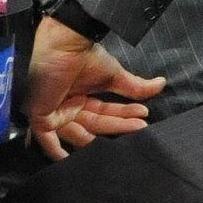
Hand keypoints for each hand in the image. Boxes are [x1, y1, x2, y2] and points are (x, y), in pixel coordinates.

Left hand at [24, 15, 165, 160]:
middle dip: (119, 125)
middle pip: (94, 125)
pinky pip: (46, 139)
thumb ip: (134, 86)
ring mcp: (54, 112)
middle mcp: (67, 106)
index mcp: (81, 96)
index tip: (144, 116)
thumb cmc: (84, 55)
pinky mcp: (40, 115)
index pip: (105, 113)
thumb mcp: (113, 75)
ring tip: (128, 131)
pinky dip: (56, 151)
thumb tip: (162, 84)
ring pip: (79, 133)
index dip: (124, 115)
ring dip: (103, 135)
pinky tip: (73, 159)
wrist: (66, 43)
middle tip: (141, 126)